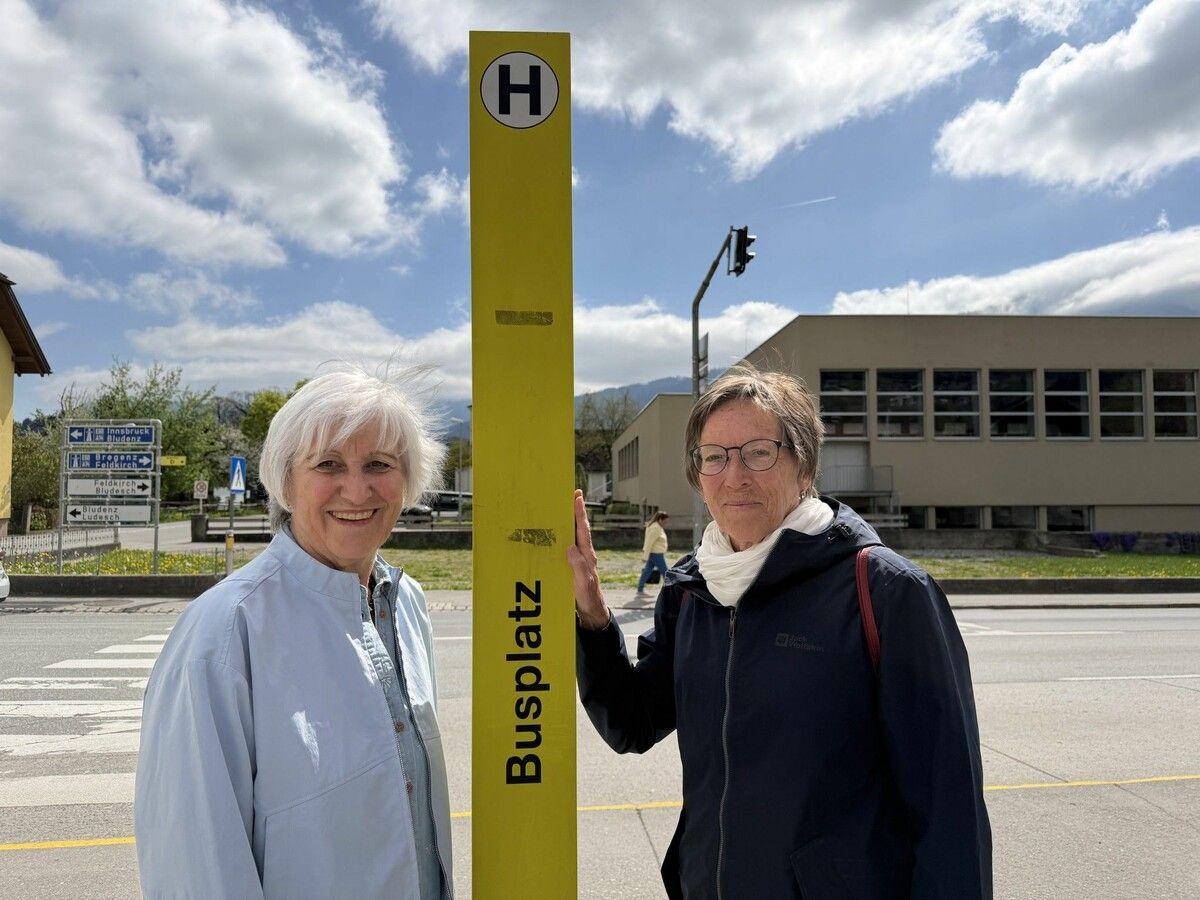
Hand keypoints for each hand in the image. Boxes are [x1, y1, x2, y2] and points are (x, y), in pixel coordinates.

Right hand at [566, 489, 608, 629]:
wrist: (591, 611)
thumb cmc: (589, 597)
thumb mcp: (584, 582)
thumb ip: (578, 566)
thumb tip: (570, 547)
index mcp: (587, 554)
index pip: (583, 529)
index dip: (579, 513)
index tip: (577, 496)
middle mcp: (582, 553)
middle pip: (578, 528)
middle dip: (574, 511)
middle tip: (569, 494)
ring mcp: (577, 559)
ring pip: (571, 536)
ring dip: (566, 522)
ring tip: (558, 508)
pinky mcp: (571, 566)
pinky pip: (565, 547)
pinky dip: (560, 537)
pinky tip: (552, 535)